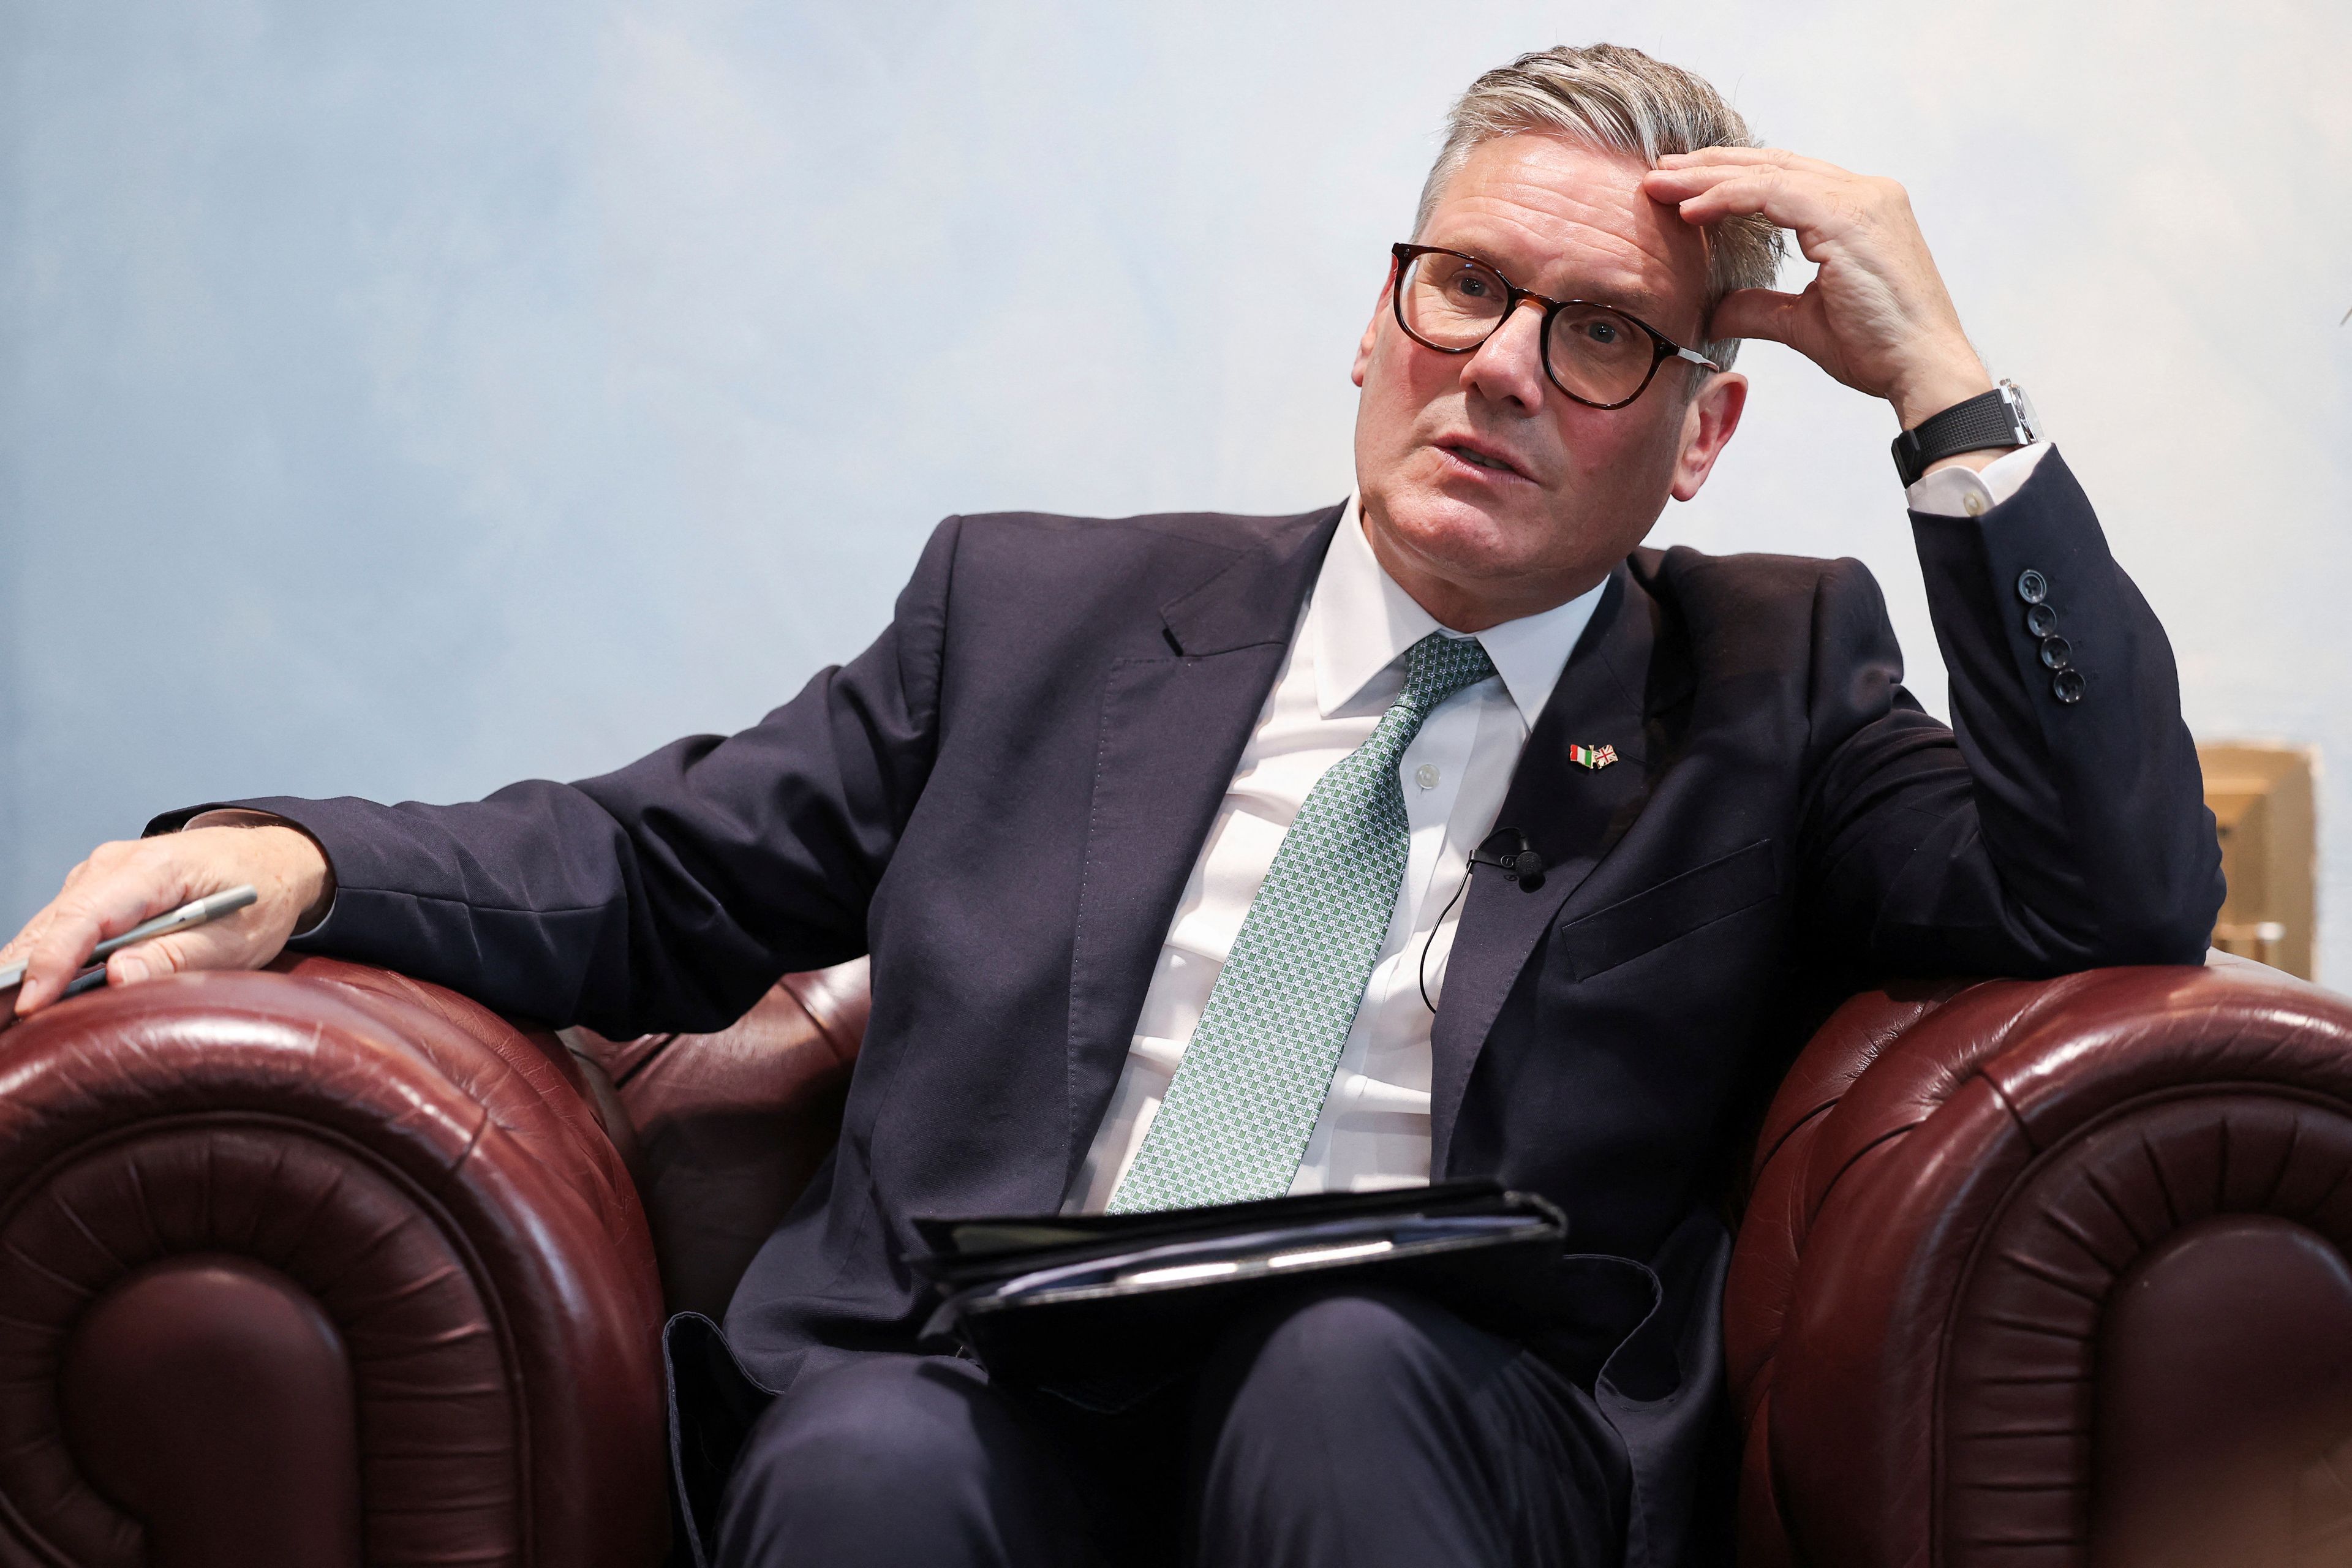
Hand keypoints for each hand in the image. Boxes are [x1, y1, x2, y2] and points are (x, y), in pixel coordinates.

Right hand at [0, 824, 331, 1020]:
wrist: (272, 860)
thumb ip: (178, 956)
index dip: (52, 964)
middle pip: (53, 924)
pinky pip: (60, 926)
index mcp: (153, 869)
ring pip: (48, 925)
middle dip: (23, 973)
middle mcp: (114, 865)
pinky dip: (42, 958)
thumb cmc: (260, 898)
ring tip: (8, 1014)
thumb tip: (118, 976)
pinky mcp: (96, 891)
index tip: (31, 1005)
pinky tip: (28, 993)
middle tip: (6, 1020)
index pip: (85, 918)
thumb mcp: (236, 938)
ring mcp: (99, 875)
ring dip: (25, 968)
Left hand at [1643, 148, 1992, 429]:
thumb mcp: (1803, 322)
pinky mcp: (1849, 219)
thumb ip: (1760, 308)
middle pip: (1773, 165)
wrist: (1922, 369)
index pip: (1785, 178)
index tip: (1681, 187)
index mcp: (1860, 208)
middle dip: (1711, 166)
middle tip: (1659, 170)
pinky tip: (1690, 209)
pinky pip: (1774, 195)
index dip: (1730, 177)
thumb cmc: (1876, 348)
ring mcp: (1862, 200)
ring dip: (1708, 178)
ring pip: (1768, 173)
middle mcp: (1866, 193)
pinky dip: (1728, 198)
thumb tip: (1715, 312)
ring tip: (1659, 183)